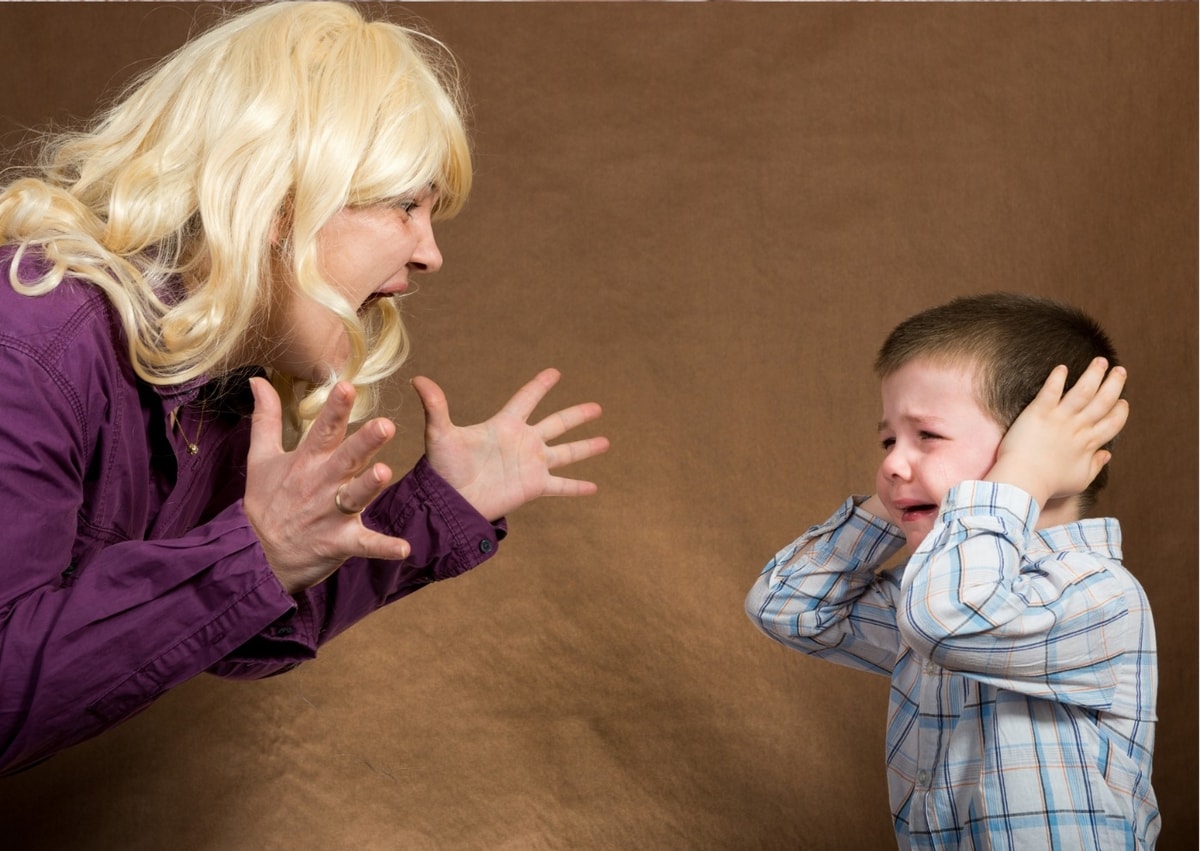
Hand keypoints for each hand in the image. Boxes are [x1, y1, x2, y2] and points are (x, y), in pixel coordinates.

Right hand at [244, 378, 410, 593]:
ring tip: (385, 472)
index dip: (335, 409)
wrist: (258, 556)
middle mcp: (321, 484)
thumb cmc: (266, 503)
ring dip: (370, 486)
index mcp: (306, 462)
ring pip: (355, 496)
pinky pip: (365, 544)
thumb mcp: (260, 458)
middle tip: (386, 425)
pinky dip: (383, 547)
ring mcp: (331, 514)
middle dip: (365, 442)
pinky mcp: (340, 542)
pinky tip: (403, 549)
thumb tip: (258, 380)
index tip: (347, 386)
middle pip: (346, 459)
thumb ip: (266, 418)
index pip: (323, 430)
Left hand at [411, 368, 608, 521]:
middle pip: (557, 423)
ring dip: (586, 447)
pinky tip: (594, 487)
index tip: (555, 373)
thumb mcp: (441, 434)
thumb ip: (436, 407)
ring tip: (606, 441)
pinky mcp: (534, 487)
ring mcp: (532, 465)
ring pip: (566, 453)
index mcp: (505, 425)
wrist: (450, 501)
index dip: (540, 385)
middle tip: (597, 407)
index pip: (528, 399)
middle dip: (577, 415)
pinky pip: (561, 486)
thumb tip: (417, 378)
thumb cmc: (444, 468)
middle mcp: (523, 442)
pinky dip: (577, 487)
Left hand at [985, 358, 1128, 507]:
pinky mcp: (1038, 412)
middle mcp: (1078, 428)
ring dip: (1094, 374)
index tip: (1123, 402)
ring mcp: (1059, 418)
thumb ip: (1095, 465)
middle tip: (1120, 371)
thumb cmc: (1049, 485)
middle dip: (1114, 384)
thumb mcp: (1079, 480)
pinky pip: (1051, 390)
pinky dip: (1057, 378)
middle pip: (1103, 401)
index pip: (1112, 423)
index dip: (1120, 411)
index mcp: (1089, 443)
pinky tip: (1062, 367)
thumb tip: (1107, 454)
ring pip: (1083, 391)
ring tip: (1101, 361)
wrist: (1023, 482)